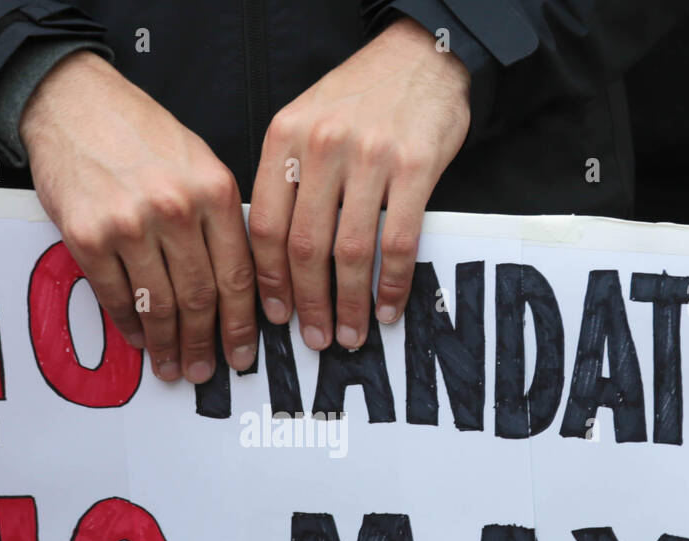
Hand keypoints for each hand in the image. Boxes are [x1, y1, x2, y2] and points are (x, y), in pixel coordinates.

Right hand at [21, 51, 256, 382]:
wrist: (74, 101)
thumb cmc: (138, 131)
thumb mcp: (199, 162)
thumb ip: (219, 218)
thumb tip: (235, 282)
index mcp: (214, 191)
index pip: (238, 276)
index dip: (242, 324)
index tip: (243, 351)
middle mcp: (176, 209)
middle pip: (201, 298)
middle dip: (206, 344)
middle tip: (205, 370)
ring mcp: (130, 224)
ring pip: (159, 305)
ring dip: (167, 344)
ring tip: (172, 366)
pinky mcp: (88, 235)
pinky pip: (116, 296)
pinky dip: (129, 325)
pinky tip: (139, 338)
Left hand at [249, 17, 470, 350]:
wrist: (421, 56)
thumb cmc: (361, 97)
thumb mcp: (305, 122)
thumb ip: (287, 178)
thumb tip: (277, 256)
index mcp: (285, 137)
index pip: (266, 225)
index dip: (269, 280)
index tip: (274, 314)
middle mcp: (322, 146)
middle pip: (305, 247)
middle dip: (308, 303)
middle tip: (314, 336)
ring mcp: (369, 156)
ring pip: (350, 251)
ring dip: (349, 303)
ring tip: (350, 333)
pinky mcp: (414, 166)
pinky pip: (397, 241)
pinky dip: (391, 284)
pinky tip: (386, 307)